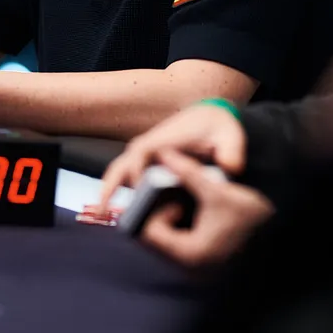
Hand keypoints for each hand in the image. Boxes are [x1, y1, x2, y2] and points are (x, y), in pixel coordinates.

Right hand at [98, 101, 245, 207]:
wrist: (209, 117)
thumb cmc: (217, 127)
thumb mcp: (229, 137)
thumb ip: (232, 152)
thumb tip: (230, 168)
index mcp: (160, 142)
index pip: (138, 158)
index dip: (135, 177)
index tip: (138, 195)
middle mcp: (145, 148)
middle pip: (118, 168)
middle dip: (108, 189)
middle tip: (101, 213)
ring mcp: (142, 156)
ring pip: (117, 175)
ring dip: (108, 193)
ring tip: (101, 216)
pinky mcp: (145, 164)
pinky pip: (124, 179)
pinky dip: (115, 192)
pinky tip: (111, 212)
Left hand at [138, 149, 273, 269]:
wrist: (282, 226)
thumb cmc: (251, 210)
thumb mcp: (215, 188)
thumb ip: (186, 171)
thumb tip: (164, 153)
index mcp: (192, 253)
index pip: (149, 234)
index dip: (154, 210)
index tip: (169, 194)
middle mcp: (192, 267)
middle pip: (155, 240)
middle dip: (161, 215)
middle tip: (177, 197)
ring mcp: (198, 268)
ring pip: (167, 243)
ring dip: (170, 221)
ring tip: (187, 202)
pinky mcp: (205, 263)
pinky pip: (180, 245)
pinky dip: (181, 227)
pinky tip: (197, 211)